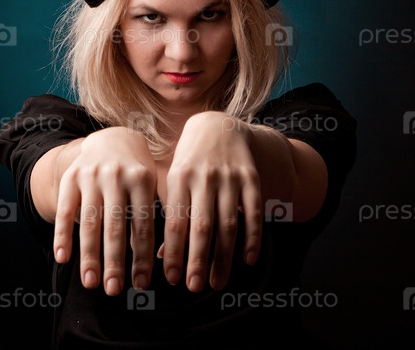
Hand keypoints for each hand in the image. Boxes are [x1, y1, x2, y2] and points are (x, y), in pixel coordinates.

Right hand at [53, 127, 157, 294]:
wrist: (110, 139)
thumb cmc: (139, 173)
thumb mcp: (155, 185)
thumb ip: (159, 215)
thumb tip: (162, 258)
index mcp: (142, 179)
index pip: (143, 224)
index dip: (142, 256)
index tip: (142, 284)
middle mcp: (116, 176)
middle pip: (115, 226)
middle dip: (115, 261)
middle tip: (114, 291)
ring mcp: (91, 176)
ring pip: (90, 222)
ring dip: (89, 256)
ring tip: (91, 284)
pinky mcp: (70, 178)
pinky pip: (65, 210)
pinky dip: (63, 235)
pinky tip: (63, 259)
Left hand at [160, 112, 262, 291]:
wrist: (218, 125)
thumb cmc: (189, 161)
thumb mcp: (173, 181)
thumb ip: (170, 215)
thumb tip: (161, 257)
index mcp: (179, 178)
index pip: (175, 222)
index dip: (173, 252)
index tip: (171, 279)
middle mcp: (204, 177)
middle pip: (202, 226)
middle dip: (198, 260)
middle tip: (194, 287)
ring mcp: (230, 177)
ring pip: (228, 224)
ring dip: (224, 257)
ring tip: (218, 282)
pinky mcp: (251, 178)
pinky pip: (253, 212)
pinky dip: (252, 237)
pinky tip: (247, 259)